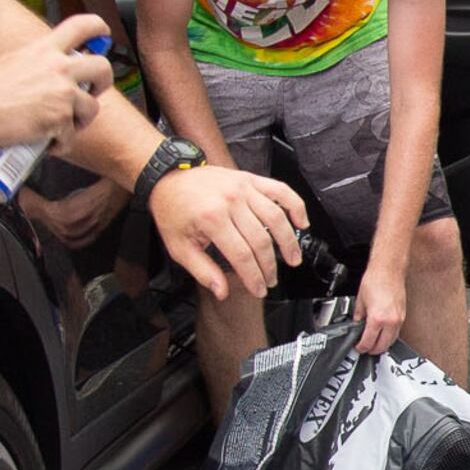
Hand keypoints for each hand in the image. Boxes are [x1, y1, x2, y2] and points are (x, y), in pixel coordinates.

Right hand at [0, 13, 112, 150]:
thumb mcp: (13, 62)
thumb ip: (36, 62)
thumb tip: (46, 69)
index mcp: (44, 50)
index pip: (82, 25)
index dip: (99, 28)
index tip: (102, 35)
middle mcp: (58, 68)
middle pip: (103, 68)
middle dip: (102, 82)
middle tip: (91, 92)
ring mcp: (62, 94)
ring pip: (92, 108)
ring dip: (79, 121)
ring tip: (60, 127)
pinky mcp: (60, 120)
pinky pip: (70, 136)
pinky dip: (60, 144)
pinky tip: (46, 142)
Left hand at [149, 163, 306, 300]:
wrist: (168, 178)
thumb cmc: (173, 211)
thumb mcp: (178, 247)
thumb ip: (202, 271)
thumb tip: (222, 291)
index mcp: (211, 218)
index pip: (241, 255)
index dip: (254, 277)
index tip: (259, 290)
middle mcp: (230, 201)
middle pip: (261, 240)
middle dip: (269, 266)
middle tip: (271, 280)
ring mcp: (243, 187)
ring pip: (276, 217)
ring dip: (288, 241)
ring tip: (293, 259)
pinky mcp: (250, 179)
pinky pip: (280, 191)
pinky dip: (295, 206)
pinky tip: (302, 223)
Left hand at [355, 254, 409, 354]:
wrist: (388, 269)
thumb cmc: (375, 279)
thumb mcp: (360, 301)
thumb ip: (359, 317)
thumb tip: (358, 325)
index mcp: (377, 318)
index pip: (368, 341)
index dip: (361, 347)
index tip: (358, 347)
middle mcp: (390, 321)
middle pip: (382, 346)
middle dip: (372, 349)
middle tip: (365, 349)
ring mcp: (399, 319)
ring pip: (391, 341)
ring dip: (383, 344)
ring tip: (374, 343)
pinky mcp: (403, 315)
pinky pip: (396, 332)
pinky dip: (389, 336)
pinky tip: (383, 334)